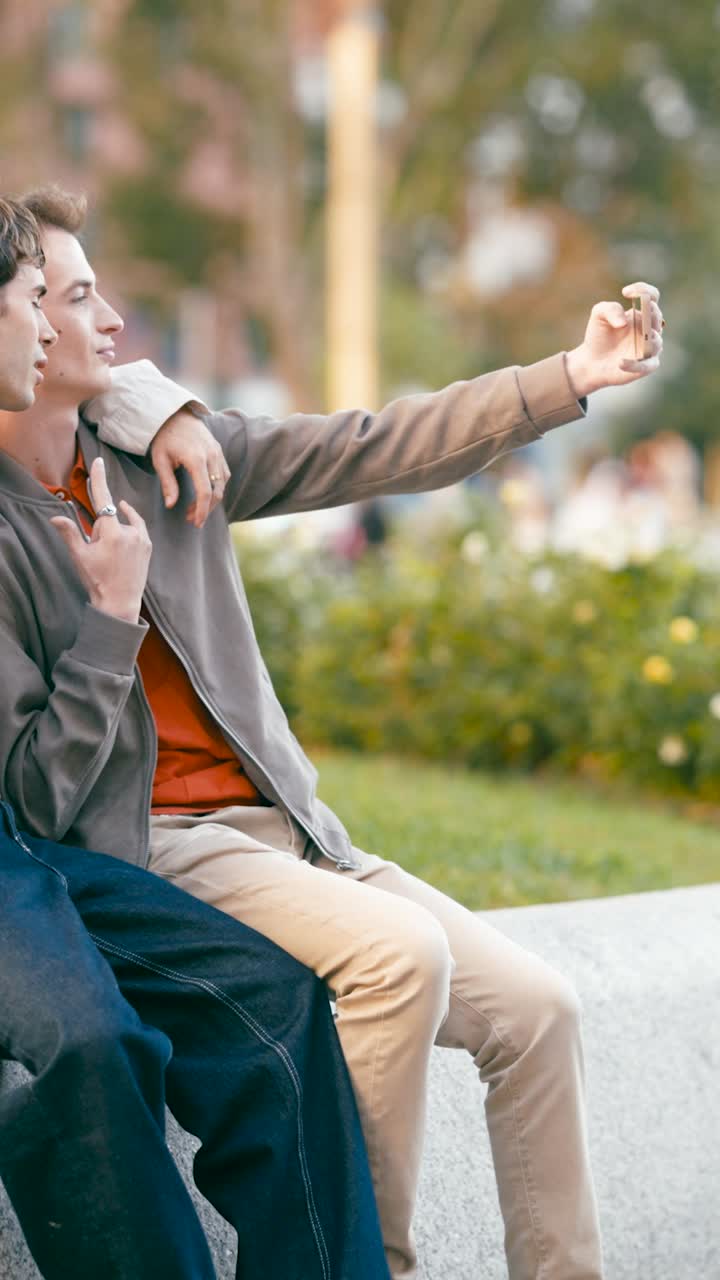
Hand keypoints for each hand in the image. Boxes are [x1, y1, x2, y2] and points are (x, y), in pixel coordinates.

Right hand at [50, 458, 151, 624]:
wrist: (120, 603)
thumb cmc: (98, 580)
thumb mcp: (80, 557)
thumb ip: (69, 533)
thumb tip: (55, 517)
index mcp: (112, 533)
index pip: (103, 499)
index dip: (99, 479)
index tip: (99, 461)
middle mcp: (130, 532)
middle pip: (109, 518)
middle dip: (101, 529)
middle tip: (98, 552)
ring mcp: (142, 539)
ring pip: (122, 524)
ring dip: (114, 531)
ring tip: (111, 556)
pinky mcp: (148, 546)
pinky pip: (136, 528)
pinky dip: (128, 527)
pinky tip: (122, 533)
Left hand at [151, 408, 230, 527]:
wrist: (175, 413)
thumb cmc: (164, 437)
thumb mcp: (160, 460)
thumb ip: (168, 483)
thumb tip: (171, 505)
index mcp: (196, 459)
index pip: (205, 492)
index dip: (201, 510)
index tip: (195, 522)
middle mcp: (211, 456)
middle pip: (217, 491)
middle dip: (206, 509)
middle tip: (192, 519)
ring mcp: (217, 453)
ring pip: (222, 484)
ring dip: (212, 500)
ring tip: (195, 508)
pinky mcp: (219, 451)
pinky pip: (224, 474)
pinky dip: (217, 487)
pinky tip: (205, 493)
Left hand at [565, 282, 663, 397]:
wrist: (592, 361)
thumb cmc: (599, 336)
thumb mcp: (599, 316)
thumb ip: (609, 309)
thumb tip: (624, 322)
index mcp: (642, 313)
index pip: (652, 296)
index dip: (644, 291)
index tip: (626, 292)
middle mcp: (649, 329)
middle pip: (657, 317)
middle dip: (649, 314)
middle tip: (634, 315)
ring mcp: (650, 348)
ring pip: (656, 342)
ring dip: (647, 339)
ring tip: (639, 338)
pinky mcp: (645, 367)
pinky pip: (646, 366)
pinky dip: (635, 365)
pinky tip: (620, 362)